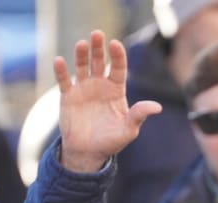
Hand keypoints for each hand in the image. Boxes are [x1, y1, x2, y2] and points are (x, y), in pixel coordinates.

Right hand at [53, 30, 161, 171]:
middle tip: (97, 34)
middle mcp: (100, 85)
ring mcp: (83, 89)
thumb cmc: (111, 141)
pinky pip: (64, 80)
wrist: (89, 153)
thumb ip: (139, 115)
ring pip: (82, 66)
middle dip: (98, 48)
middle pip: (99, 62)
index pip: (118, 68)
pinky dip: (61, 71)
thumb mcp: (129, 130)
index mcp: (116, 90)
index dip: (117, 56)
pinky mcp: (68, 96)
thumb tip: (157, 107)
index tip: (115, 44)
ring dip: (81, 55)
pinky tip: (60, 61)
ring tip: (82, 44)